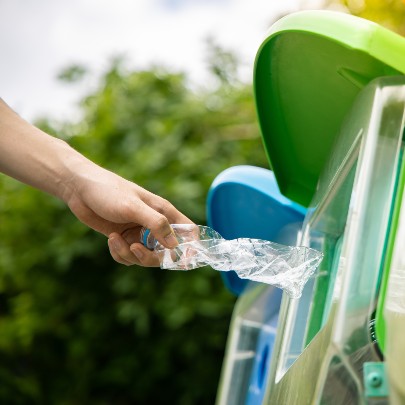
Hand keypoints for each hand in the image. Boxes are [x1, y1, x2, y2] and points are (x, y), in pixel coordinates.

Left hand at [64, 163, 192, 266]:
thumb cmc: (108, 191)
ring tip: (115, 239)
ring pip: (145, 257)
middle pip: (166, 253)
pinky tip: (111, 240)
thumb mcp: (133, 207)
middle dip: (151, 257)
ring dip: (130, 255)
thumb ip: (157, 224)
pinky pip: (129, 257)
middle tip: (135, 249)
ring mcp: (139, 233)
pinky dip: (120, 254)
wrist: (80, 189)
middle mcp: (154, 224)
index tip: (182, 261)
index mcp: (164, 212)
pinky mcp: (124, 239)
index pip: (188, 232)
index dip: (190, 248)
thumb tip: (175, 246)